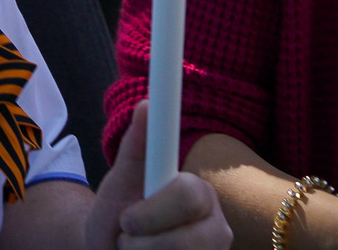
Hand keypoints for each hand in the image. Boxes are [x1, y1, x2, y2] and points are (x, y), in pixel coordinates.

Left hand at [84, 114, 228, 249]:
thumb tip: (148, 102)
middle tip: (127, 228)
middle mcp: (218, 226)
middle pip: (185, 237)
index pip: (189, 196)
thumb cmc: (119, 213)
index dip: (156, 210)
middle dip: (142, 233)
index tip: (128, 220)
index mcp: (198, 193)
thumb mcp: (121, 181)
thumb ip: (136, 146)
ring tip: (137, 246)